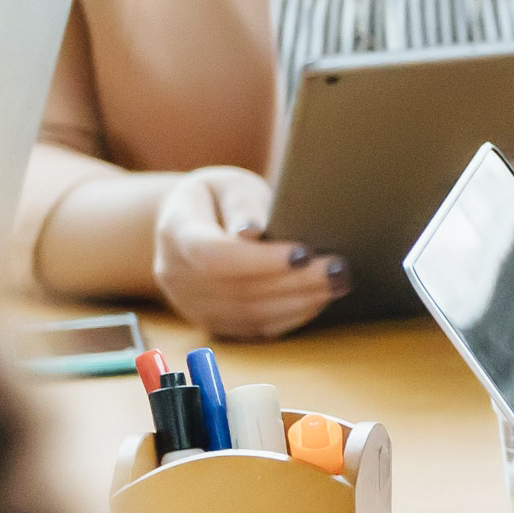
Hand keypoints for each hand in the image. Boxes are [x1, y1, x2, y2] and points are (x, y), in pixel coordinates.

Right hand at [152, 165, 348, 338]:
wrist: (192, 225)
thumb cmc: (219, 198)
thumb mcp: (229, 184)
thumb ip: (242, 203)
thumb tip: (252, 232)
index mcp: (176, 232)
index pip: (214, 254)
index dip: (259, 259)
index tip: (302, 253)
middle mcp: (175, 274)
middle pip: (238, 289)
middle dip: (293, 282)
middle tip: (338, 269)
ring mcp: (191, 304)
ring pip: (249, 314)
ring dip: (298, 302)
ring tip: (336, 283)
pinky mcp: (212, 322)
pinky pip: (253, 328)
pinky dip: (290, 316)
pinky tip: (317, 299)